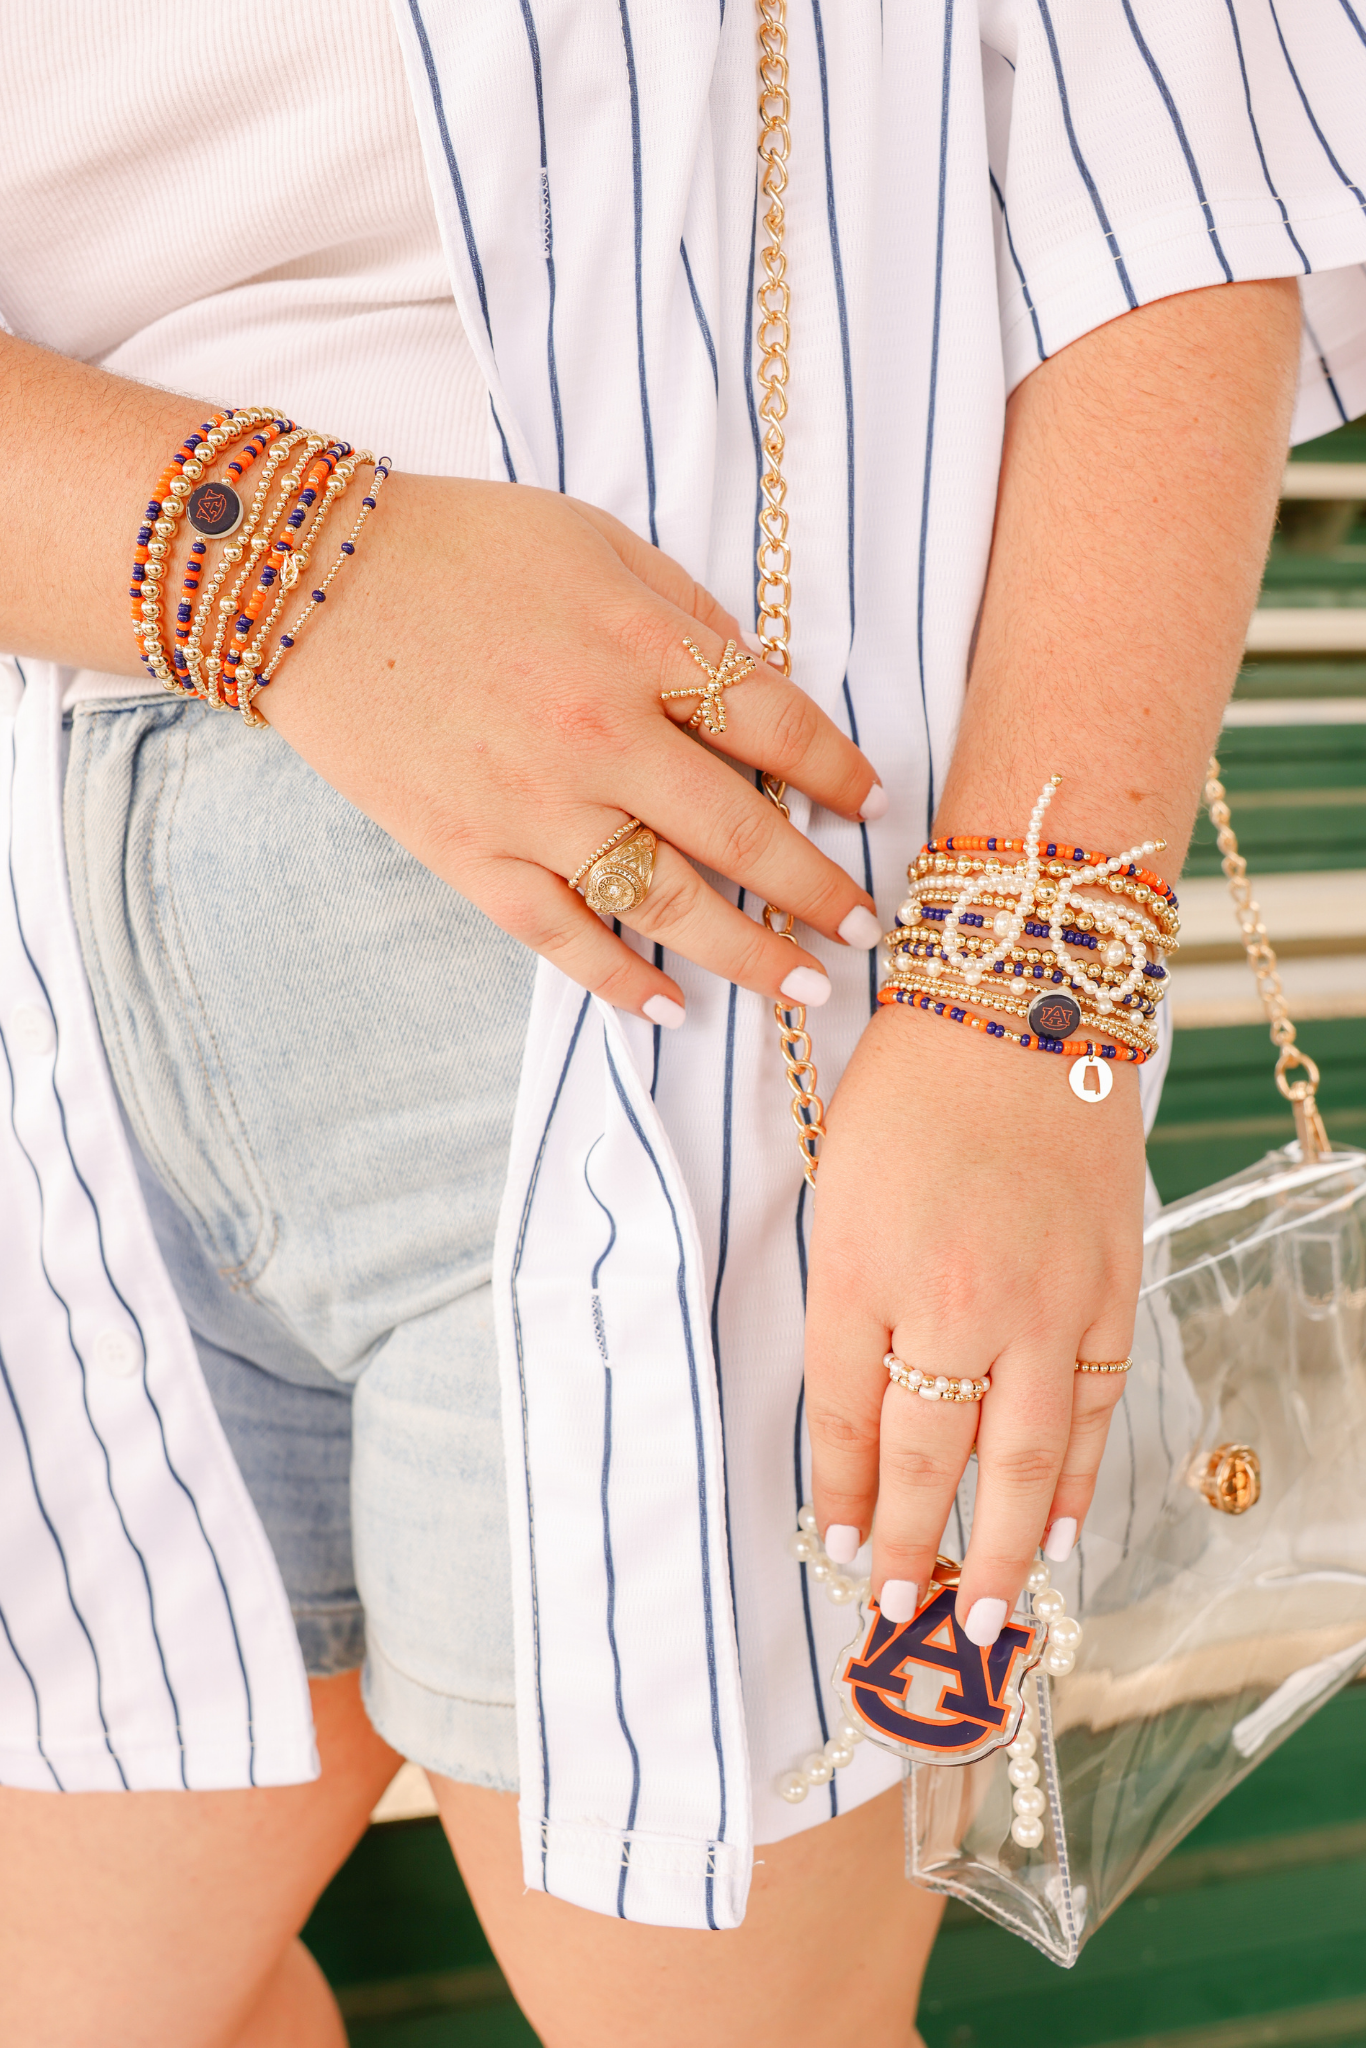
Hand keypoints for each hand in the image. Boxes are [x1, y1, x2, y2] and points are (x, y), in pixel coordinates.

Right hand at [258, 474, 884, 1021]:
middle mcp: (602, 736)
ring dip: (749, 952)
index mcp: (643, 648)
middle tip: (867, 924)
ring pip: (668, 902)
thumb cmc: (462, 547)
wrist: (309, 581)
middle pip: (743, 833)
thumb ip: (688, 617)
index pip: (778, 727)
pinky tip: (671, 1007)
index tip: (874, 806)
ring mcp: (534, 806)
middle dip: (819, 887)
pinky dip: (620, 979)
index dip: (841, 772)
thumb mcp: (597, 543)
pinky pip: (563, 937)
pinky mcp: (471, 854)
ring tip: (803, 985)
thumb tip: (768, 685)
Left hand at [803, 1001, 1145, 1641]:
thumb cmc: (910, 1097)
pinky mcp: (1111, 1286)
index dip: (844, 1501)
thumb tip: (860, 1421)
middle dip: (913, 1554)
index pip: (843, 1420)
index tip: (842, 1557)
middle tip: (900, 1620)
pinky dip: (1076, 1481)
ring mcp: (1044, 1300)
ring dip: (1000, 1551)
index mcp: (863, 1270)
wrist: (1021, 1006)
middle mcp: (953, 1300)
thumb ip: (847, 1309)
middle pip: (929, 1460)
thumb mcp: (840, 1195)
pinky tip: (1057, 1535)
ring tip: (984, 1621)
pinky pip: (1094, 1409)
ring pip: (1022, 1459)